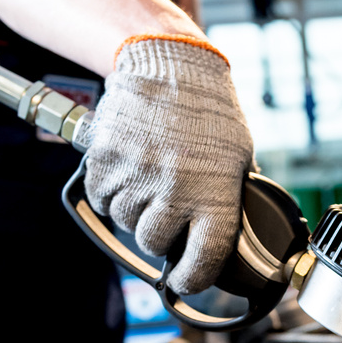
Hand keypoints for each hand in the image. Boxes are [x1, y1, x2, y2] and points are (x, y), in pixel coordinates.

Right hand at [78, 36, 254, 294]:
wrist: (171, 63)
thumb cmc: (210, 111)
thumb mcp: (240, 159)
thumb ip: (228, 201)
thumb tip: (223, 241)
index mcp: (214, 194)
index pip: (202, 261)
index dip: (192, 279)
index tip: (185, 280)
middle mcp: (174, 190)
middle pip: (154, 243)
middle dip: (160, 234)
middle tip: (167, 210)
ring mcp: (136, 175)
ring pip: (125, 221)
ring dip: (134, 210)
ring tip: (150, 178)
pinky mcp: (104, 160)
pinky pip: (101, 198)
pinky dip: (111, 192)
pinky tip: (129, 170)